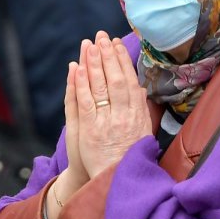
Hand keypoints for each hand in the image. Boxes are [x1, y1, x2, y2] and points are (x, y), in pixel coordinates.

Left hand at [74, 31, 150, 177]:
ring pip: (100, 87)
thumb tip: (140, 90)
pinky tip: (76, 68)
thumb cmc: (129, 158)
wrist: (115, 182)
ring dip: (93, 63)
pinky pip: (84, 102)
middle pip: (116, 79)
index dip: (123, 61)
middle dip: (108, 56)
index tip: (117, 44)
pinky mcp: (89, 130)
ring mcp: (106, 123)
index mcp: (138, 115)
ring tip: (89, 45)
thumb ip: (143, 111)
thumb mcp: (143, 134)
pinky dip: (80, 83)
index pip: (130, 81)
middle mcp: (124, 116)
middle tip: (102, 36)